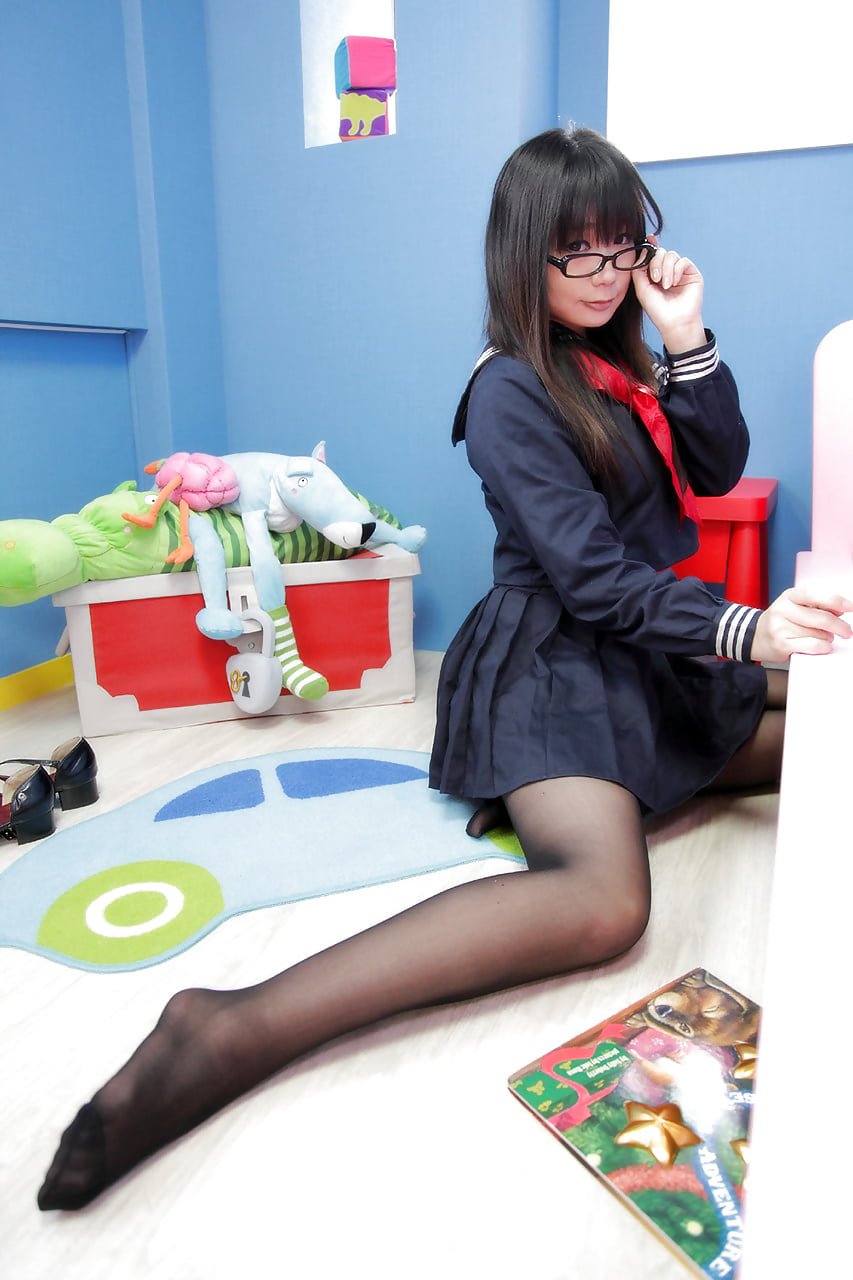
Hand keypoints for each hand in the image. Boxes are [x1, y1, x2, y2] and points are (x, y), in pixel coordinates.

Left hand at [632, 236, 705, 352]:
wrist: (674, 323)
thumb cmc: (658, 310)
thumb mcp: (642, 289)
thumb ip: (638, 271)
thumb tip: (643, 251)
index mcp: (655, 273)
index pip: (652, 255)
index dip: (650, 246)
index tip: (648, 239)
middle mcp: (667, 270)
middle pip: (660, 252)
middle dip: (656, 263)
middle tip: (655, 279)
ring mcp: (680, 271)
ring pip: (671, 255)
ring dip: (666, 269)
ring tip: (665, 285)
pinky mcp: (691, 273)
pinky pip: (683, 261)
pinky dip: (676, 270)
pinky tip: (674, 283)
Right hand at [750, 587, 852, 663]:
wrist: (755, 636)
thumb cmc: (781, 620)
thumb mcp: (796, 606)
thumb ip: (818, 606)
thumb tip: (840, 610)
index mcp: (789, 596)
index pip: (815, 595)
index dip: (836, 601)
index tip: (850, 607)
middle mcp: (783, 610)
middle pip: (821, 618)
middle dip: (840, 626)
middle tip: (848, 632)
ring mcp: (781, 628)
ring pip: (818, 634)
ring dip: (828, 638)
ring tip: (824, 638)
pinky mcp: (781, 644)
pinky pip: (812, 646)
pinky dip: (822, 646)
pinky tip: (822, 645)